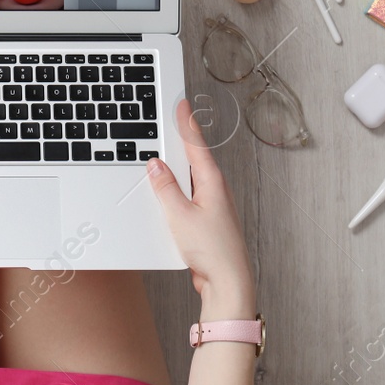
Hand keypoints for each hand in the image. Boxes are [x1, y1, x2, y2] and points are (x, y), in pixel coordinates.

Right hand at [147, 99, 255, 317]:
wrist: (228, 282)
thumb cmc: (211, 250)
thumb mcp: (180, 215)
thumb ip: (165, 188)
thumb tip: (155, 166)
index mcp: (211, 182)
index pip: (196, 144)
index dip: (186, 123)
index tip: (181, 102)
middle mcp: (216, 190)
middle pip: (194, 158)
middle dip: (182, 139)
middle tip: (171, 119)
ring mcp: (214, 205)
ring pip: (192, 177)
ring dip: (178, 165)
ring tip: (163, 153)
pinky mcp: (209, 219)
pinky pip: (190, 195)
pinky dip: (178, 188)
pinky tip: (168, 194)